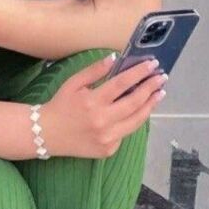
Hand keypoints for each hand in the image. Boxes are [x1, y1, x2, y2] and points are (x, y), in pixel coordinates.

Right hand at [42, 54, 165, 158]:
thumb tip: (114, 58)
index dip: (139, 73)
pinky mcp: (108, 150)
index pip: (122, 84)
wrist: (46, 134)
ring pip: (136, 121)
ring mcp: (107, 138)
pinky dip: (132, 121)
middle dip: (151, 88)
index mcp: (92, 101)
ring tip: (159, 94)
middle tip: (162, 78)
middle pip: (134, 102)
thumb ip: (94, 70)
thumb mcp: (73, 83)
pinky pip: (125, 133)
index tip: (153, 64)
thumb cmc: (60, 105)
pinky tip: (137, 111)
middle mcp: (102, 121)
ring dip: (150, 106)